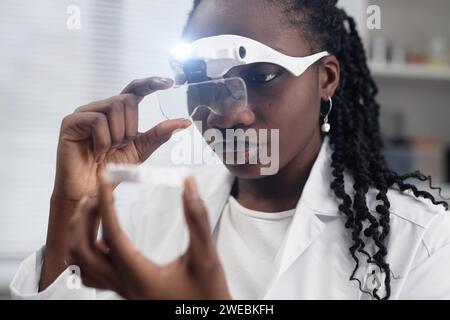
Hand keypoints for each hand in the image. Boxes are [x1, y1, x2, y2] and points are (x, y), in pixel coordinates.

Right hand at [40, 77, 190, 290]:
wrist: (91, 190)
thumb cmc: (113, 169)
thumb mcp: (141, 150)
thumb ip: (160, 134)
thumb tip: (184, 122)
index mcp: (117, 113)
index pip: (135, 90)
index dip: (151, 83)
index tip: (169, 83)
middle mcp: (101, 108)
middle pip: (127, 100)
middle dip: (131, 127)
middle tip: (120, 146)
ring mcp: (84, 113)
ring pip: (114, 107)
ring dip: (118, 134)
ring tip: (108, 150)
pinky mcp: (71, 122)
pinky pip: (97, 120)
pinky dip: (103, 140)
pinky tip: (97, 152)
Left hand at [68, 176, 231, 299]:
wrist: (207, 318)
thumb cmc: (207, 293)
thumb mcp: (206, 256)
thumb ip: (197, 219)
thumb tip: (188, 185)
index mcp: (140, 276)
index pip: (112, 235)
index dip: (105, 203)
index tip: (104, 179)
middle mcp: (124, 285)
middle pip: (83, 251)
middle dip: (84, 218)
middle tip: (96, 194)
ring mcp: (121, 289)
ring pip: (81, 264)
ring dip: (79, 234)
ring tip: (92, 210)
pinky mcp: (124, 289)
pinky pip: (91, 273)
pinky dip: (84, 251)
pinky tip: (97, 236)